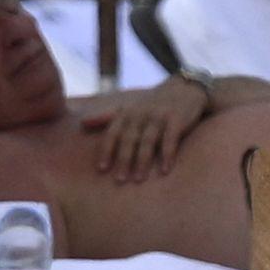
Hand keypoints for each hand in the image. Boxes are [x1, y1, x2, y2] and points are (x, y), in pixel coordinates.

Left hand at [80, 76, 208, 182]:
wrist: (186, 89)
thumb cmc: (155, 103)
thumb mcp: (131, 107)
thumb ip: (108, 117)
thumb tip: (82, 123)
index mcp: (127, 112)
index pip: (113, 133)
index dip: (106, 151)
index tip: (102, 169)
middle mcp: (141, 113)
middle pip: (129, 140)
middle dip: (123, 160)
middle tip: (119, 180)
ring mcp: (159, 116)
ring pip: (148, 141)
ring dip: (142, 161)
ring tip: (139, 179)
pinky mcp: (177, 119)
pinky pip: (170, 140)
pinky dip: (167, 155)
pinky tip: (165, 170)